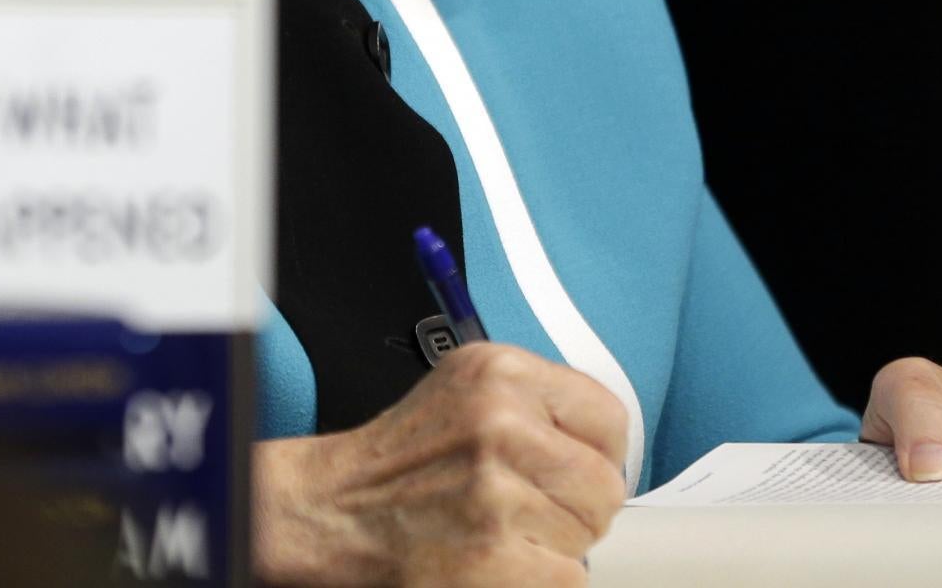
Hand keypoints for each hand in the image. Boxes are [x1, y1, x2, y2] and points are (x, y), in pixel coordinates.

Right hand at [253, 342, 629, 586]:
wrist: (332, 511)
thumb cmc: (397, 462)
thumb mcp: (463, 392)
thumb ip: (535, 404)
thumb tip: (604, 445)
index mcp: (499, 373)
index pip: (609, 417)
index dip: (594, 453)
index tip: (566, 468)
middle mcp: (499, 423)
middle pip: (605, 485)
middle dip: (573, 507)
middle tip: (519, 507)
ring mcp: (496, 492)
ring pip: (587, 536)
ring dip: (552, 546)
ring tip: (495, 530)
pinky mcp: (495, 555)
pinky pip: (567, 579)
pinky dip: (535, 580)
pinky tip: (490, 559)